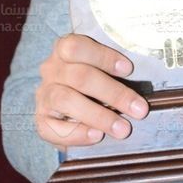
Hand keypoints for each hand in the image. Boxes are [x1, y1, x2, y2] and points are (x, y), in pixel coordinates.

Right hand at [36, 33, 148, 148]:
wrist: (64, 102)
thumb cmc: (92, 77)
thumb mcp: (99, 66)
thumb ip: (113, 70)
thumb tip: (141, 86)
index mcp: (64, 48)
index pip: (77, 46)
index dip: (103, 57)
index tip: (129, 70)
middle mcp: (51, 69)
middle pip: (80, 77)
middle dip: (113, 93)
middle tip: (139, 110)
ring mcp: (44, 94)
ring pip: (66, 100)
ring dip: (98, 116)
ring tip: (122, 129)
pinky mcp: (41, 119)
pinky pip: (52, 128)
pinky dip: (77, 133)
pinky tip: (96, 136)